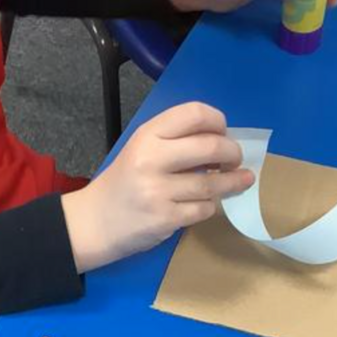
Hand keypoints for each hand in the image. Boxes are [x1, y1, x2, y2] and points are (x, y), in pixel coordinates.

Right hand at [62, 102, 253, 271]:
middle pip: (211, 147)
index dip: (218, 122)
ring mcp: (158, 190)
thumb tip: (223, 141)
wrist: (95, 222)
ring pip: (212, 183)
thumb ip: (175, 140)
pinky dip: (211, 206)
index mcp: (147, 135)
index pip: (195, 114)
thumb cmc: (125, 182)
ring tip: (241, 180)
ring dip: (232, 182)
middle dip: (232, 153)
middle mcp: (151, 158)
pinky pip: (204, 209)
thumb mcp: (142, 148)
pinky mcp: (165, 218)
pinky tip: (207, 203)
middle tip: (234, 160)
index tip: (223, 133)